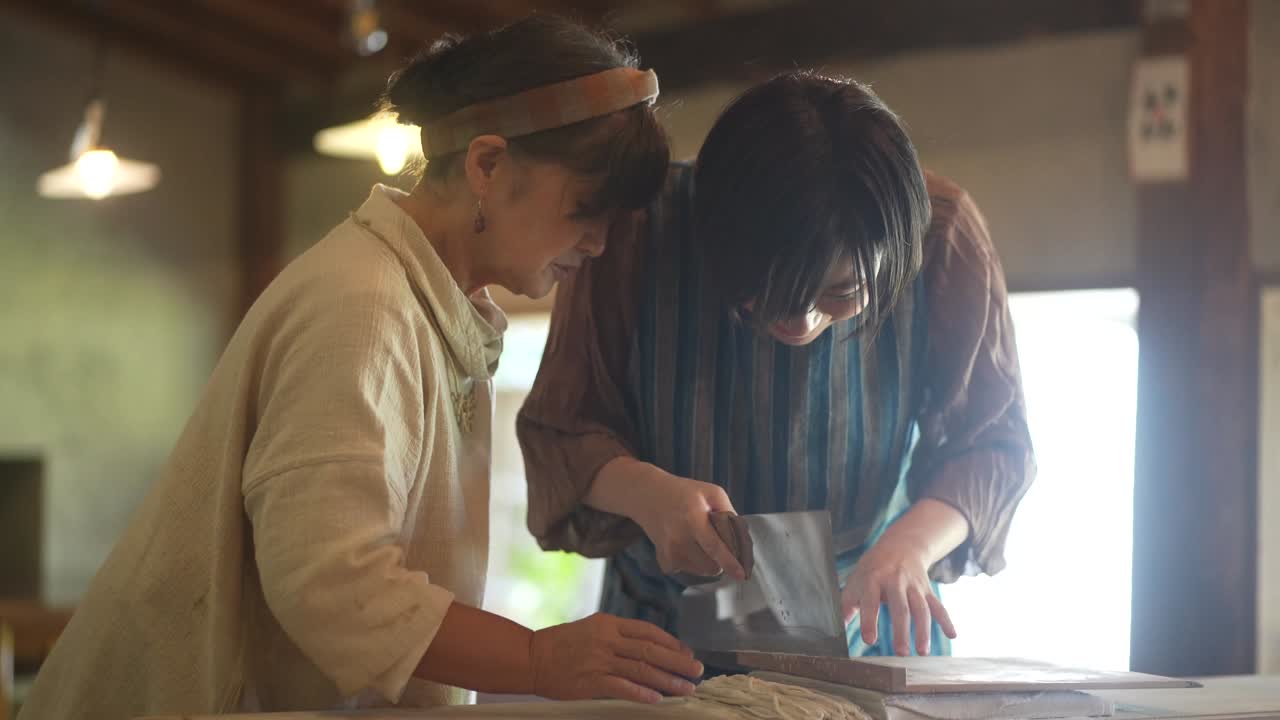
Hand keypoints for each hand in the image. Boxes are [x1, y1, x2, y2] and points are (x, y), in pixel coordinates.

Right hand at [530, 613, 703, 702]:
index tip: (688, 653)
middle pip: (651, 650)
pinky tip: (658, 699)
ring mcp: (599, 660)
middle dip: (678, 662)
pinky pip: (622, 687)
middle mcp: (607, 639)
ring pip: (641, 669)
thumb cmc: (563, 643)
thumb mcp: (593, 628)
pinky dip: (641, 693)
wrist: (532, 657)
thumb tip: (651, 648)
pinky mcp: (590, 682)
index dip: (672, 643)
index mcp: (609, 623)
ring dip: (667, 680)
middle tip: (697, 671)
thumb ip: (619, 635)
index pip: (649, 631)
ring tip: (686, 688)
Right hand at [627, 467, 746, 579]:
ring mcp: (669, 552)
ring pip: (702, 571)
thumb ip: (729, 512)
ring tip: (699, 540)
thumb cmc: (684, 493)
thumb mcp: (711, 492)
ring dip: (708, 561)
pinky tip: (687, 545)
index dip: (730, 562)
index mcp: (693, 518)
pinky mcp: (664, 561)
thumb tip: (741, 538)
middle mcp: (679, 538)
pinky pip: (689, 571)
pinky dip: (694, 563)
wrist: (648, 496)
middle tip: (717, 541)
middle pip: (712, 565)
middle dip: (721, 559)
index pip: (714, 547)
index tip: (742, 576)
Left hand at [840, 535, 956, 655]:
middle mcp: (896, 581)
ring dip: (924, 630)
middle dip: (902, 631)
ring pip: (921, 609)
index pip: (871, 601)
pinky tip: (952, 635)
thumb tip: (841, 623)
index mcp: (874, 578)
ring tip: (923, 651)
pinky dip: (946, 620)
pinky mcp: (927, 590)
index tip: (870, 641)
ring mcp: (914, 586)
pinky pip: (938, 606)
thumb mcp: (856, 579)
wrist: (901, 545)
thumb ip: (848, 602)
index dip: (869, 620)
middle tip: (901, 653)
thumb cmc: (873, 568)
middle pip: (901, 608)